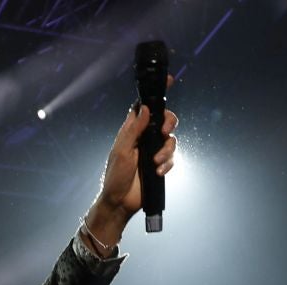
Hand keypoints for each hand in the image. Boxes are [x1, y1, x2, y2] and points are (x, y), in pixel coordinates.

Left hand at [86, 92, 178, 246]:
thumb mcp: (122, 150)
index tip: (169, 81)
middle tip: (164, 132)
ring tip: (155, 163)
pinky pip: (171, 158)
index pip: (145, 106)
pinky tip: (157, 172)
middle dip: (169, 123)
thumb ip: (134, 129)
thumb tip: (146, 108)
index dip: (157, 94)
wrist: (120, 202)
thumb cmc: (115, 176)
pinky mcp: (159, 165)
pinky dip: (167, 165)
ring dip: (166, 151)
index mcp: (132, 130)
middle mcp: (144, 138)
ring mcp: (153, 152)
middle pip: (165, 120)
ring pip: (170, 140)